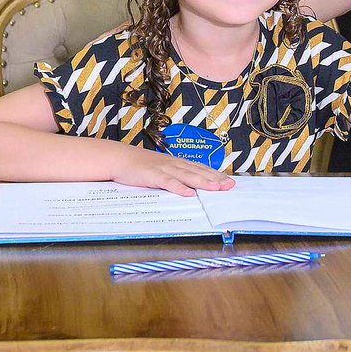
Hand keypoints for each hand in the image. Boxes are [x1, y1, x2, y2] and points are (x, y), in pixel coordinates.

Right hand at [110, 148, 234, 196]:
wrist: (120, 158)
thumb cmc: (140, 166)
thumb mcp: (161, 170)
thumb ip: (175, 176)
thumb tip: (190, 187)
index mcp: (177, 163)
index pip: (201, 168)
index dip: (216, 175)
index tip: (229, 181)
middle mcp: (174, 164)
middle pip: (198, 171)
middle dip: (215, 179)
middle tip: (230, 185)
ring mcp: (163, 168)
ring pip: (187, 175)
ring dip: (203, 181)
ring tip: (216, 188)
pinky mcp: (152, 175)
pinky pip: (168, 182)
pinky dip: (178, 187)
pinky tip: (188, 193)